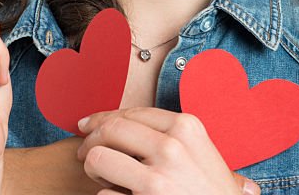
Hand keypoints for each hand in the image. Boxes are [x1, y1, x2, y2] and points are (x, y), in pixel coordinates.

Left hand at [76, 108, 258, 194]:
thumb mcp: (202, 154)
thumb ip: (170, 135)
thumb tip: (121, 122)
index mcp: (187, 128)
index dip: (105, 117)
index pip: (132, 112)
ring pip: (98, 157)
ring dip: (94, 168)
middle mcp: (171, 147)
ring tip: (103, 176)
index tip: (89, 124)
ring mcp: (156, 178)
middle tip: (86, 152)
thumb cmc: (213, 193)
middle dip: (91, 139)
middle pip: (110, 129)